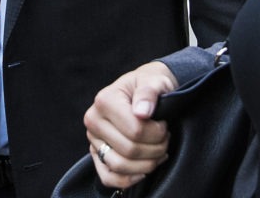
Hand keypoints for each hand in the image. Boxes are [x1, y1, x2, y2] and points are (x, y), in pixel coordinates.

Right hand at [83, 61, 177, 189]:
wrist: (142, 89)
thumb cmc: (149, 84)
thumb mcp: (153, 80)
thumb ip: (149, 92)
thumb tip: (142, 112)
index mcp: (104, 100)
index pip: (135, 130)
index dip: (157, 133)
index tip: (165, 125)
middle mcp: (93, 120)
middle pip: (129, 150)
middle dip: (155, 149)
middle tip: (165, 139)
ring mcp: (93, 139)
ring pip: (119, 166)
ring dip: (146, 165)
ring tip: (158, 151)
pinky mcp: (96, 154)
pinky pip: (108, 176)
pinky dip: (127, 179)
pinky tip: (143, 170)